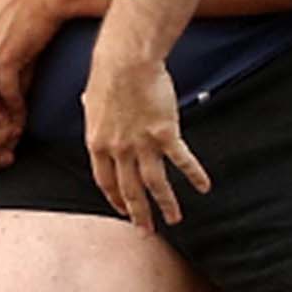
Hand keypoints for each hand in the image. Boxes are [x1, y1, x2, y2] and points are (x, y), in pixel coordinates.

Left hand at [82, 27, 208, 233]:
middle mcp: (119, 151)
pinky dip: (194, 175)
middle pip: (130, 190)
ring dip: (166, 204)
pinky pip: (182, 161)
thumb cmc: (107, 74)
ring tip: (175, 219)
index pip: (106, 182)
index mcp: (98, 144)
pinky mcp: (165, 134)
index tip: (123, 209)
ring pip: (155, 184)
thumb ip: (93, 111)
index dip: (115, 198)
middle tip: (146, 230)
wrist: (126, 62)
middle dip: (139, 213)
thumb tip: (87, 104)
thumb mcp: (92, 98)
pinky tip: (204, 187)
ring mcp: (142, 144)